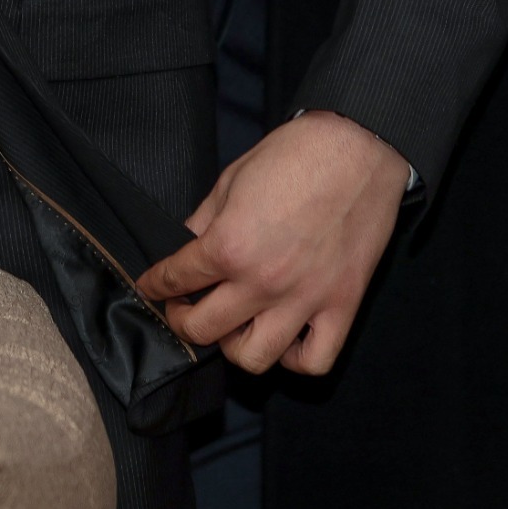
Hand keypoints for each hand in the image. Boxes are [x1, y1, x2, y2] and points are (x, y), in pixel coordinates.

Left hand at [135, 110, 409, 375]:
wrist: (356, 147)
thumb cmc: (293, 155)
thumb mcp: (231, 180)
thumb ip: (204, 221)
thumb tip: (187, 247)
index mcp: (229, 245)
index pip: (177, 279)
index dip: (155, 285)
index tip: (151, 288)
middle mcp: (263, 282)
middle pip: (205, 329)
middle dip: (183, 321)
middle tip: (183, 309)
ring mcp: (305, 300)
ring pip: (254, 359)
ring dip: (234, 347)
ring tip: (233, 325)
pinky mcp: (342, 306)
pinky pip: (315, 360)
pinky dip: (294, 359)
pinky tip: (283, 337)